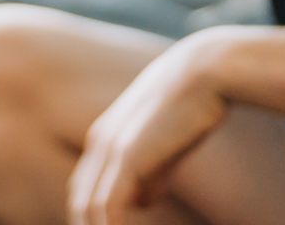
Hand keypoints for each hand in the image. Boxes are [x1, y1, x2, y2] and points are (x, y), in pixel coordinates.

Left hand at [69, 31, 233, 224]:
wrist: (202, 73)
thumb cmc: (191, 109)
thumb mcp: (165, 148)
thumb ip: (151, 174)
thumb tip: (142, 203)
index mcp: (104, 140)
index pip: (85, 191)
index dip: (94, 220)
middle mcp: (99, 145)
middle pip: (82, 203)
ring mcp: (110, 150)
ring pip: (90, 209)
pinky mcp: (128, 156)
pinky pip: (109, 206)